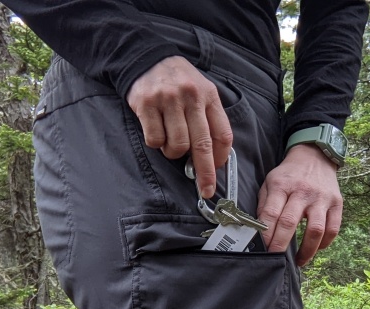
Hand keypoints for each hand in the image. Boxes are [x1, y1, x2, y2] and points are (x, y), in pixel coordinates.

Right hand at [126, 56, 232, 197]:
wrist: (148, 58)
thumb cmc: (179, 82)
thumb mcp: (202, 92)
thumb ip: (209, 120)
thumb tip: (213, 158)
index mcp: (209, 95)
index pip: (222, 134)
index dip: (221, 159)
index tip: (217, 174)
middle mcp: (190, 96)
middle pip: (202, 145)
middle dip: (205, 173)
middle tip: (205, 190)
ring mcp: (168, 100)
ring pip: (177, 145)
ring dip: (174, 153)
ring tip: (171, 142)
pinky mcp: (146, 104)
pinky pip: (155, 139)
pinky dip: (156, 143)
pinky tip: (156, 130)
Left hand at [257, 144, 342, 265]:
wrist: (315, 156)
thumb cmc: (289, 174)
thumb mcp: (270, 182)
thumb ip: (264, 204)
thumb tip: (259, 229)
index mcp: (282, 186)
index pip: (271, 214)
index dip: (266, 234)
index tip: (263, 249)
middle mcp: (302, 192)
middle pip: (290, 222)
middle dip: (280, 244)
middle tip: (275, 260)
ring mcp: (321, 198)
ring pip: (315, 229)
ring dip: (307, 250)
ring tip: (299, 261)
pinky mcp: (336, 203)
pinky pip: (333, 228)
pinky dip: (324, 243)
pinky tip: (315, 249)